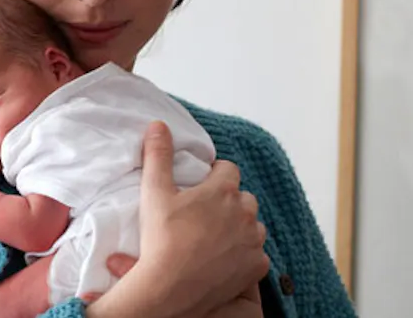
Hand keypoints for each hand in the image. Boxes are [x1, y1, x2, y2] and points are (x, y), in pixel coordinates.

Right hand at [85, 121, 268, 317]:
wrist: (171, 287)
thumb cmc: (162, 240)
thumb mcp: (154, 191)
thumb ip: (158, 155)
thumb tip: (158, 126)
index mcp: (223, 191)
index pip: (229, 169)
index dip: (215, 176)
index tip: (200, 188)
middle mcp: (245, 213)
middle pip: (243, 197)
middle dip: (229, 202)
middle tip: (204, 214)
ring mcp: (253, 241)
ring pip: (252, 225)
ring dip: (239, 227)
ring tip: (214, 237)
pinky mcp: (257, 266)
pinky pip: (257, 254)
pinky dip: (244, 255)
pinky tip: (224, 259)